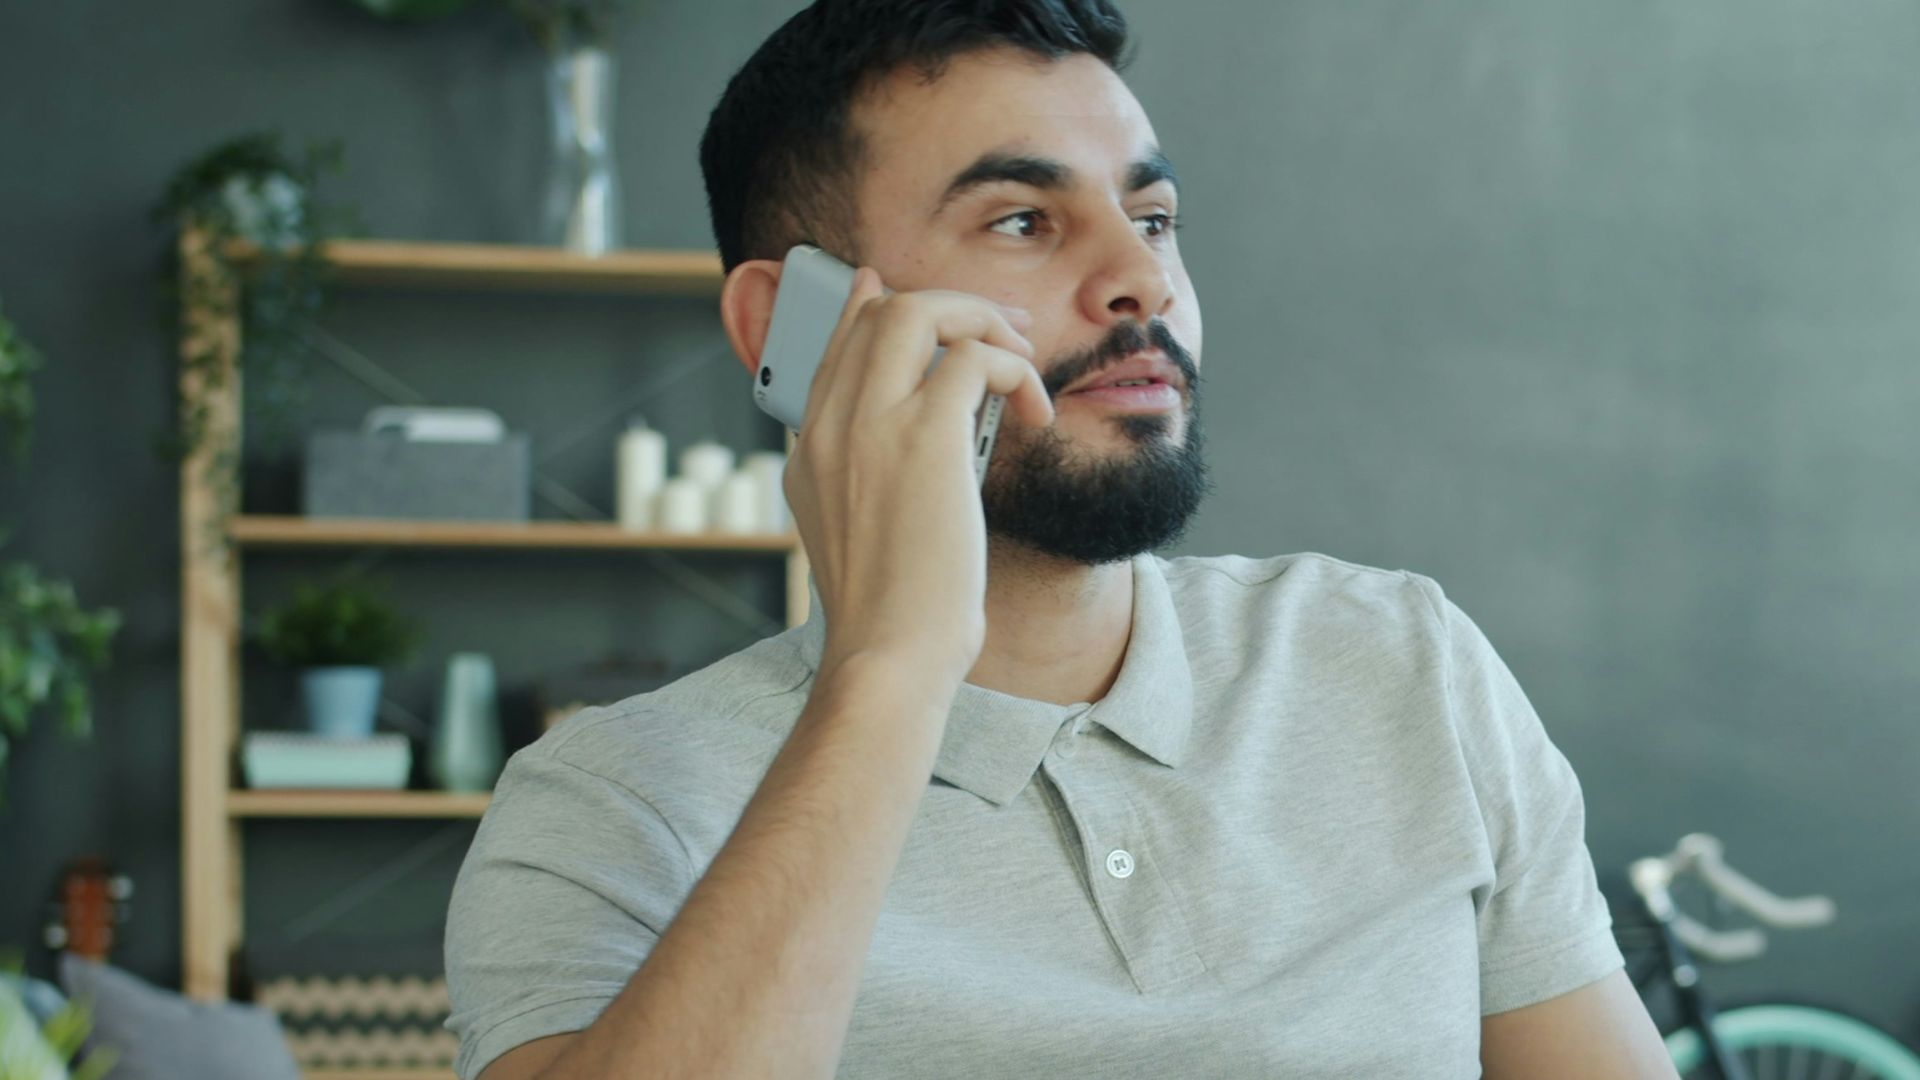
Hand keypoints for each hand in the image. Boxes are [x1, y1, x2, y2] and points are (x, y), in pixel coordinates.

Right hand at [782, 266, 1054, 685]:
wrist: (889, 653)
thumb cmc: (889, 616)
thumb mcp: (856, 539)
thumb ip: (869, 481)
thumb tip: (920, 452)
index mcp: (808, 450)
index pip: (835, 347)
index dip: (869, 309)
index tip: (893, 291)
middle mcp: (831, 424)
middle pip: (879, 311)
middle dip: (949, 307)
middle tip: (1000, 334)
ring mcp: (872, 421)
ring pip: (921, 310)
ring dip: (984, 323)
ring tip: (1021, 365)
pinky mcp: (926, 433)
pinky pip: (976, 357)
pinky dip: (1016, 371)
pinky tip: (1035, 413)